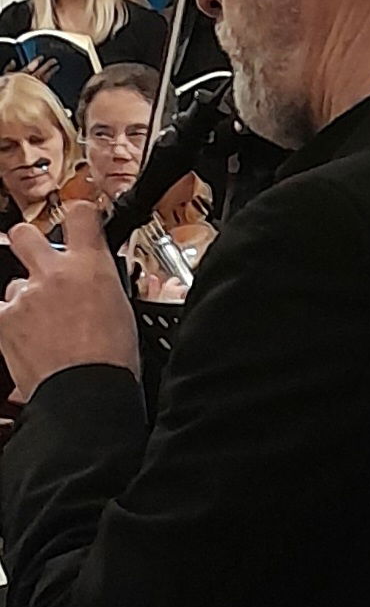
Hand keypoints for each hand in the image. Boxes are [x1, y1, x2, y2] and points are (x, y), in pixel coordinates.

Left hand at [0, 205, 138, 403]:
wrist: (85, 393)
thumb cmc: (110, 359)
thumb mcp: (121, 308)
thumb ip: (99, 282)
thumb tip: (94, 279)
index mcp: (90, 265)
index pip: (80, 214)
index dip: (78, 215)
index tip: (78, 220)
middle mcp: (53, 273)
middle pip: (24, 234)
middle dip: (27, 242)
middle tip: (37, 258)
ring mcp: (25, 296)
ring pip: (13, 283)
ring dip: (24, 299)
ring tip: (42, 326)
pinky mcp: (4, 321)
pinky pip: (2, 312)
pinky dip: (10, 325)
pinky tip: (28, 340)